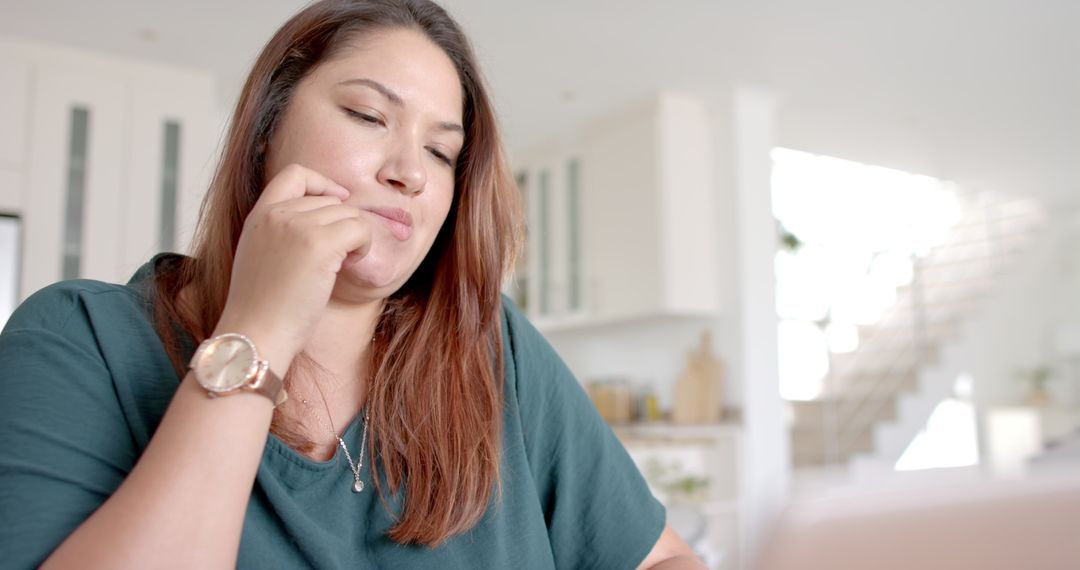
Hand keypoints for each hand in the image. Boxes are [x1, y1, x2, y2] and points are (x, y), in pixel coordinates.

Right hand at [214, 164, 370, 373]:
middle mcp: (276, 213)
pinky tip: (351, 265)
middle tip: (339, 257)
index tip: (338, 202)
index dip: (322, 183)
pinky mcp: (319, 244)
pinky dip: (364, 246)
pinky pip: (361, 230)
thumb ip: (282, 231)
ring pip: (350, 214)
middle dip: (343, 225)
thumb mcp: (261, 255)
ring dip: (355, 238)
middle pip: (331, 200)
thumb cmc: (263, 307)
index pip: (295, 174)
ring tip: (342, 264)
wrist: (255, 333)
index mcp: (259, 215)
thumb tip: (328, 217)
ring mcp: (297, 226)